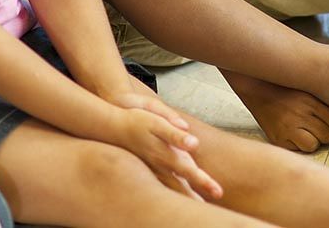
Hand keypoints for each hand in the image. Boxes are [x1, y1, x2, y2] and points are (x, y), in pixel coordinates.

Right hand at [108, 101, 222, 200]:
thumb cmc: (135, 121)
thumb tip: (193, 143)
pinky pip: (162, 186)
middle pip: (182, 187)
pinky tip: (177, 196)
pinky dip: (171, 194)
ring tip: (198, 206)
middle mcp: (160, 166)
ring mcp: (152, 170)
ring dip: (186, 198)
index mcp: (166, 155)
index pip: (190, 171)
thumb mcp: (156, 121)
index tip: (219, 192)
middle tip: (212, 205)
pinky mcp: (146, 169)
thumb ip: (175, 134)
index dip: (204, 182)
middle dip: (197, 197)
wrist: (110, 126)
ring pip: (172, 189)